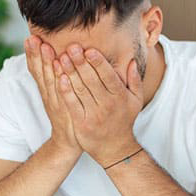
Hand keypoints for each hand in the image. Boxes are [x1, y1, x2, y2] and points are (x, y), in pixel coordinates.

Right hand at [24, 35, 80, 154]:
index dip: (32, 54)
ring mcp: (57, 103)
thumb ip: (56, 78)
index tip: (30, 37)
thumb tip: (55, 58)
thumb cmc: (66, 115)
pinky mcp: (67, 111)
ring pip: (51, 81)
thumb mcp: (58, 95)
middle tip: (34, 38)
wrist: (68, 143)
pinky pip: (64, 96)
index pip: (36, 69)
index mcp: (46, 90)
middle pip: (40, 72)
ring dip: (47, 65)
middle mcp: (49, 95)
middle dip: (37, 55)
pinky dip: (62, 85)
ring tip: (46, 48)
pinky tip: (61, 74)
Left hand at [55, 44, 143, 166]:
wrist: (114, 148)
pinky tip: (59, 78)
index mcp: (120, 96)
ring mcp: (94, 115)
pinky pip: (72, 104)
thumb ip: (135, 80)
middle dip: (81, 63)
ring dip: (70, 72)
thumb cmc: (124, 120)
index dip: (98, 62)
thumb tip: (132, 61)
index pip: (108, 76)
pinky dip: (66, 91)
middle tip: (71, 47)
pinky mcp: (81, 123)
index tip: (89, 50)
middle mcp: (108, 105)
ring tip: (61, 57)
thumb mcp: (136, 101)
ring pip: (80, 90)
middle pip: (92, 80)